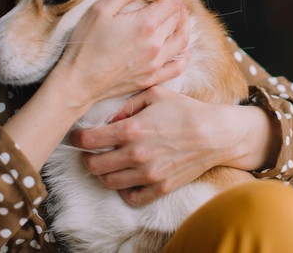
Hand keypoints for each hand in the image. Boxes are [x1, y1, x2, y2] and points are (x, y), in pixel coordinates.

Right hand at [51, 0, 190, 108]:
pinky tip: (183, 48)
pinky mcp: (152, 78)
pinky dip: (185, 55)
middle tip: (171, 0)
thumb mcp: (100, 10)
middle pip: (177, 19)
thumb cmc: (86, 44)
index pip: (172, 2)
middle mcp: (156, 44)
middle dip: (177, 6)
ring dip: (185, 26)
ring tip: (179, 18)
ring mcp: (156, 63)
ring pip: (183, 40)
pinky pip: (178, 66)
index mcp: (146, 24)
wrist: (78, 82)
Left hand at [70, 85, 280, 205]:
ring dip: (103, 174)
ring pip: (108, 182)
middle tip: (90, 152)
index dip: (77, 139)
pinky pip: (131, 197)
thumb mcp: (155, 94)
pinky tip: (126, 178)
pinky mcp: (160, 187)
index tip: (78, 137)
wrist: (214, 134)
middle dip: (86, 158)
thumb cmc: (185, 110)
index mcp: (131, 129)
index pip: (88, 140)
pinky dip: (123, 190)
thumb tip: (110, 118)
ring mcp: (148, 174)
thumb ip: (127, 104)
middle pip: (93, 166)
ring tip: (108, 164)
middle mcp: (136, 154)